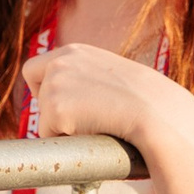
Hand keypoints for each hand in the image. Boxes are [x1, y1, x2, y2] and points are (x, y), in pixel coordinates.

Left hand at [21, 42, 193, 155]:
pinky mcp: (54, 109)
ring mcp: (55, 84)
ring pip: (45, 115)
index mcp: (76, 52)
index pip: (38, 66)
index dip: (44, 87)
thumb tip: (83, 101)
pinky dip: (67, 142)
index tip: (58, 102)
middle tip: (73, 121)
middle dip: (48, 105)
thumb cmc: (149, 103)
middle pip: (34, 87)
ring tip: (98, 127)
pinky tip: (93, 135)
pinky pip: (49, 136)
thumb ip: (93, 80)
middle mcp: (60, 62)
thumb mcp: (117, 78)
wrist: (160, 115)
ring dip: (65, 127)